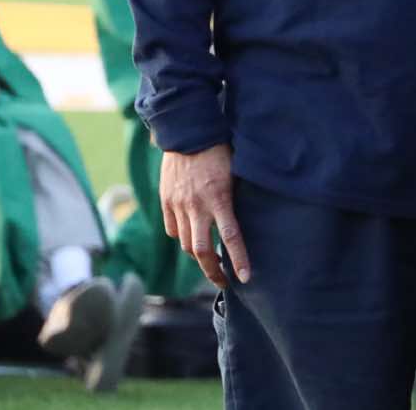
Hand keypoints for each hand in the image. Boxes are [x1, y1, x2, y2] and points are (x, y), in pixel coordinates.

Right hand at [160, 143, 247, 286]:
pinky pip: (174, 230)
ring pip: (186, 244)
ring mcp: (178, 205)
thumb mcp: (237, 172)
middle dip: (213, 271)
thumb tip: (249, 219)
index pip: (231, 236)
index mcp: (219, 197)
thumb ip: (238, 197)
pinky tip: (193, 240)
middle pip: (202, 251)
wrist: (188, 133)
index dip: (238, 259)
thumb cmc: (221, 150)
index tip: (246, 278)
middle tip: (224, 282)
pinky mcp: (166, 202)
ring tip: (211, 264)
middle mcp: (196, 205)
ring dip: (199, 258)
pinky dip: (184, 238)